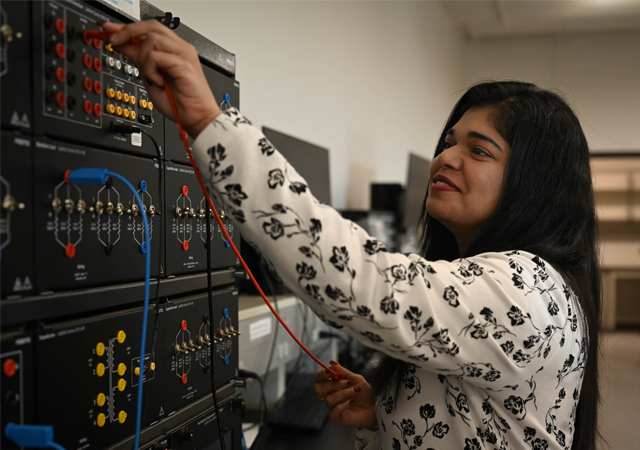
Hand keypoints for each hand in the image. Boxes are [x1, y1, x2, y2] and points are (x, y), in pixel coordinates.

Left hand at [100, 21, 221, 137]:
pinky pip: (155, 57)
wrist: (196, 118)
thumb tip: (122, 46)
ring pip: (151, 39)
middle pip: (151, 26)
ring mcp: (183, 54)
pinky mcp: (183, 63)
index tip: (108, 30)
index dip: (126, 28)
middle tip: (114, 42)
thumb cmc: (180, 103)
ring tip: (151, 76)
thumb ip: (139, 60)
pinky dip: (150, 70)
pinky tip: (159, 82)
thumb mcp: (151, 78)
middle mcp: (180, 48)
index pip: (149, 30)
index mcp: (174, 50)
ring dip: (143, 58)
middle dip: (127, 31)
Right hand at [315, 361, 376, 430]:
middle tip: (347, 382)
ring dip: (344, 393)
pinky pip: (333, 412)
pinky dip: (342, 406)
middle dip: (332, 384)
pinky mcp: (337, 417)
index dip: (322, 375)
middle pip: (319, 389)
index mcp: (333, 384)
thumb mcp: (357, 379)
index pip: (320, 379)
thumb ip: (344, 372)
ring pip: (329, 399)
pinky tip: (351, 402)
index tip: (329, 371)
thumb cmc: (364, 393)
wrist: (374, 407)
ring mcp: (333, 406)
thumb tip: (332, 362)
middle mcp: (330, 395)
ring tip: (355, 391)